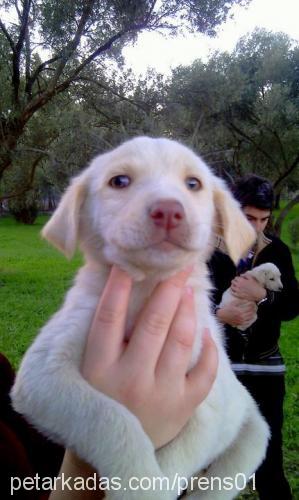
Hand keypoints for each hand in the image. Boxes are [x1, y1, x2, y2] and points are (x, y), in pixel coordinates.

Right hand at [81, 265, 217, 448]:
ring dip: (187, 310)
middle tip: (178, 267)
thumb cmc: (102, 400)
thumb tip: (121, 288)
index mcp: (100, 369)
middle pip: (153, 322)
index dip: (118, 287)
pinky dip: (210, 348)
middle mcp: (130, 380)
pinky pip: (205, 371)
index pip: (108, 317)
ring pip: (181, 340)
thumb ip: (103, 337)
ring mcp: (161, 394)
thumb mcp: (91, 370)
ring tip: (189, 291)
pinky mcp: (184, 407)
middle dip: (169, 288)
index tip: (127, 265)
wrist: (117, 451)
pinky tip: (206, 330)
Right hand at [217, 299, 256, 327]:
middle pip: (251, 312)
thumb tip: (247, 300)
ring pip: (250, 317)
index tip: (253, 302)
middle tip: (254, 306)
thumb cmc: (227, 308)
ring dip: (253, 313)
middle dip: (254, 309)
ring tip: (253, 310)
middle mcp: (241, 317)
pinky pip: (248, 322)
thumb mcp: (233, 303)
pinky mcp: (240, 323)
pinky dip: (250, 319)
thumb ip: (240, 302)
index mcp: (240, 311)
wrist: (222, 316)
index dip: (252, 304)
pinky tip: (250, 316)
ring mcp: (241, 321)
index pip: (250, 307)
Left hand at [231, 274, 265, 301]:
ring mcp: (238, 291)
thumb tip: (241, 275)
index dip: (238, 278)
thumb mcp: (252, 278)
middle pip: (232, 281)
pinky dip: (233, 291)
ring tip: (236, 286)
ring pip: (232, 287)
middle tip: (237, 282)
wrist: (259, 294)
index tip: (240, 279)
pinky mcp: (238, 295)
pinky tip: (235, 291)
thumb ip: (245, 275)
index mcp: (241, 280)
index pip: (236, 277)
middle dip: (235, 281)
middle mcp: (238, 285)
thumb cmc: (256, 285)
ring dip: (233, 285)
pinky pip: (232, 293)